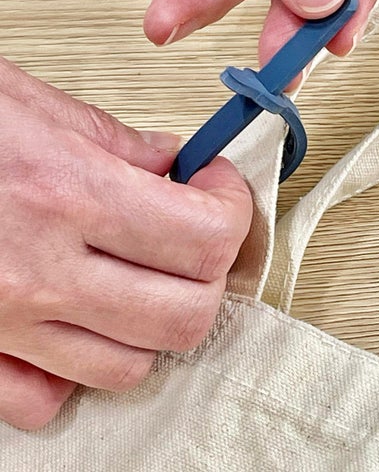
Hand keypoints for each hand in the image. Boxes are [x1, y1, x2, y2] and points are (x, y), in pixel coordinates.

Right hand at [0, 58, 251, 429]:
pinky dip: (82, 365)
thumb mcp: (35, 105)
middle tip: (194, 233)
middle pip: (186, 315)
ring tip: (141, 274)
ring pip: (131, 365)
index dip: (232, 211)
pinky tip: (79, 319)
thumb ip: (119, 141)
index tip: (218, 190)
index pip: (204, 236)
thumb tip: (177, 163)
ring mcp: (5, 324)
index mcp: (65, 192)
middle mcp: (36, 270)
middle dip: (208, 272)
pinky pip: (51, 397)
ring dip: (155, 320)